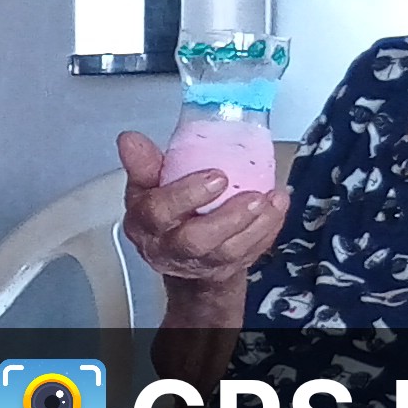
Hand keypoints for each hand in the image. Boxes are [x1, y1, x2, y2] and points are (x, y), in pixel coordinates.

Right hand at [118, 130, 287, 296]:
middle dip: (226, 218)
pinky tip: (276, 209)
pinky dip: (267, 231)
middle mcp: (169, 247)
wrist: (180, 253)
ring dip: (253, 226)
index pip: (158, 212)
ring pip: (227, 252)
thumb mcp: (148, 186)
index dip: (187, 195)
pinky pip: (249, 254)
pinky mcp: (225, 268)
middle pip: (194, 241)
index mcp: (145, 223)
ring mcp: (199, 262)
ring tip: (269, 201)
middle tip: (251, 196)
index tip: (216, 176)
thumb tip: (130, 139)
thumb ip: (144, 163)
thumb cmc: (165, 213)